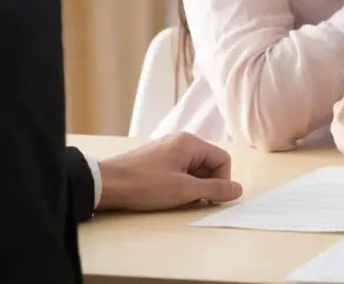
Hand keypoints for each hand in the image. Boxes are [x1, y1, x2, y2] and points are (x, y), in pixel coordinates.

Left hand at [96, 132, 242, 211]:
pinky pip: (178, 170)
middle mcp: (180, 141)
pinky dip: (179, 183)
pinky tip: (167, 195)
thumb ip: (214, 189)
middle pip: (208, 163)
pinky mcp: (154, 159)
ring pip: (192, 168)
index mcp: (190, 143)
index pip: (222, 159)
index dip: (223, 181)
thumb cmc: (146, 185)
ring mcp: (166, 149)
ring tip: (179, 200)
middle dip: (206, 184)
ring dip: (192, 186)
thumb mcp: (184, 190)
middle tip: (195, 202)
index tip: (212, 199)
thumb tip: (238, 189)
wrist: (105, 184)